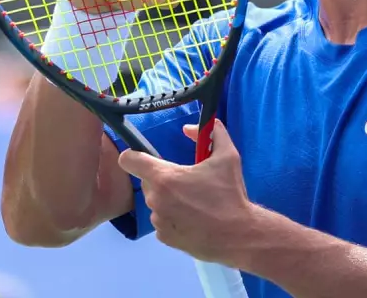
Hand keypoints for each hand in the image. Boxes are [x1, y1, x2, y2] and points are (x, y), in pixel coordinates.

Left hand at [118, 120, 256, 267]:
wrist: (237, 235)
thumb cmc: (229, 194)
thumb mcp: (228, 156)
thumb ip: (212, 133)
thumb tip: (189, 128)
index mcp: (164, 178)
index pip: (129, 160)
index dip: (134, 155)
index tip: (147, 157)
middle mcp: (155, 200)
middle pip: (148, 181)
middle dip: (164, 178)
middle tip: (188, 182)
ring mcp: (158, 221)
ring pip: (156, 202)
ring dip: (169, 198)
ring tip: (194, 203)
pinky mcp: (164, 238)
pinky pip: (163, 221)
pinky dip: (173, 217)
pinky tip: (193, 219)